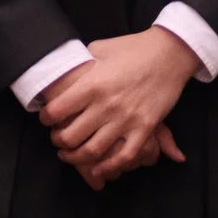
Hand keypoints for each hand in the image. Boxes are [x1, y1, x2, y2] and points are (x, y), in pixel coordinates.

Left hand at [39, 27, 194, 190]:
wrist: (170, 52)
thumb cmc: (133, 48)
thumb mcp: (100, 48)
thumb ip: (80, 63)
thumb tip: (63, 71)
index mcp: (92, 84)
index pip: (57, 111)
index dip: (46, 118)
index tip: (47, 119)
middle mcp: (106, 105)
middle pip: (70, 137)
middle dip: (58, 142)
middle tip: (57, 140)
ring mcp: (126, 119)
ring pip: (93, 151)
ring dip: (76, 158)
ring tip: (70, 155)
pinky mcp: (145, 128)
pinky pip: (124, 157)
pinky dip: (109, 167)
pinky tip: (98, 169)